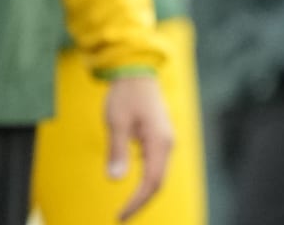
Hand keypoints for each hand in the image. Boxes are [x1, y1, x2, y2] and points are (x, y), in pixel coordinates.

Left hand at [103, 73, 173, 220]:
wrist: (137, 72)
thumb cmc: (125, 95)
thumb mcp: (116, 122)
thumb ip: (117, 151)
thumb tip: (116, 179)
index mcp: (159, 141)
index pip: (152, 181)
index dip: (137, 202)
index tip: (120, 216)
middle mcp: (167, 143)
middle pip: (158, 182)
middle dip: (141, 202)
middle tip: (121, 217)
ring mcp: (165, 140)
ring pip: (159, 175)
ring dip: (144, 193)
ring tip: (126, 208)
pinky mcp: (159, 138)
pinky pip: (156, 166)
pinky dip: (146, 181)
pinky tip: (133, 187)